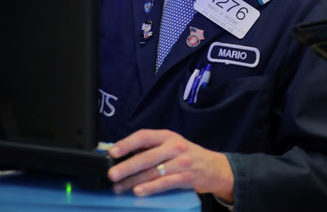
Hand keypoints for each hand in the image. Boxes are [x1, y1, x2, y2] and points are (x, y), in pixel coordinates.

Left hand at [108, 129, 233, 201]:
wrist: (214, 167)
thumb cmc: (187, 156)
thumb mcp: (172, 145)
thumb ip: (151, 148)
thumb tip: (122, 156)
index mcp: (168, 137)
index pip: (144, 136)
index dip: (127, 143)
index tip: (113, 152)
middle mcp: (175, 147)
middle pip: (147, 157)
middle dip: (127, 166)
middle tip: (112, 174)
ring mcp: (182, 162)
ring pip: (153, 172)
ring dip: (133, 181)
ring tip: (119, 187)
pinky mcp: (186, 177)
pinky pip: (165, 183)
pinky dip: (150, 188)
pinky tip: (138, 191)